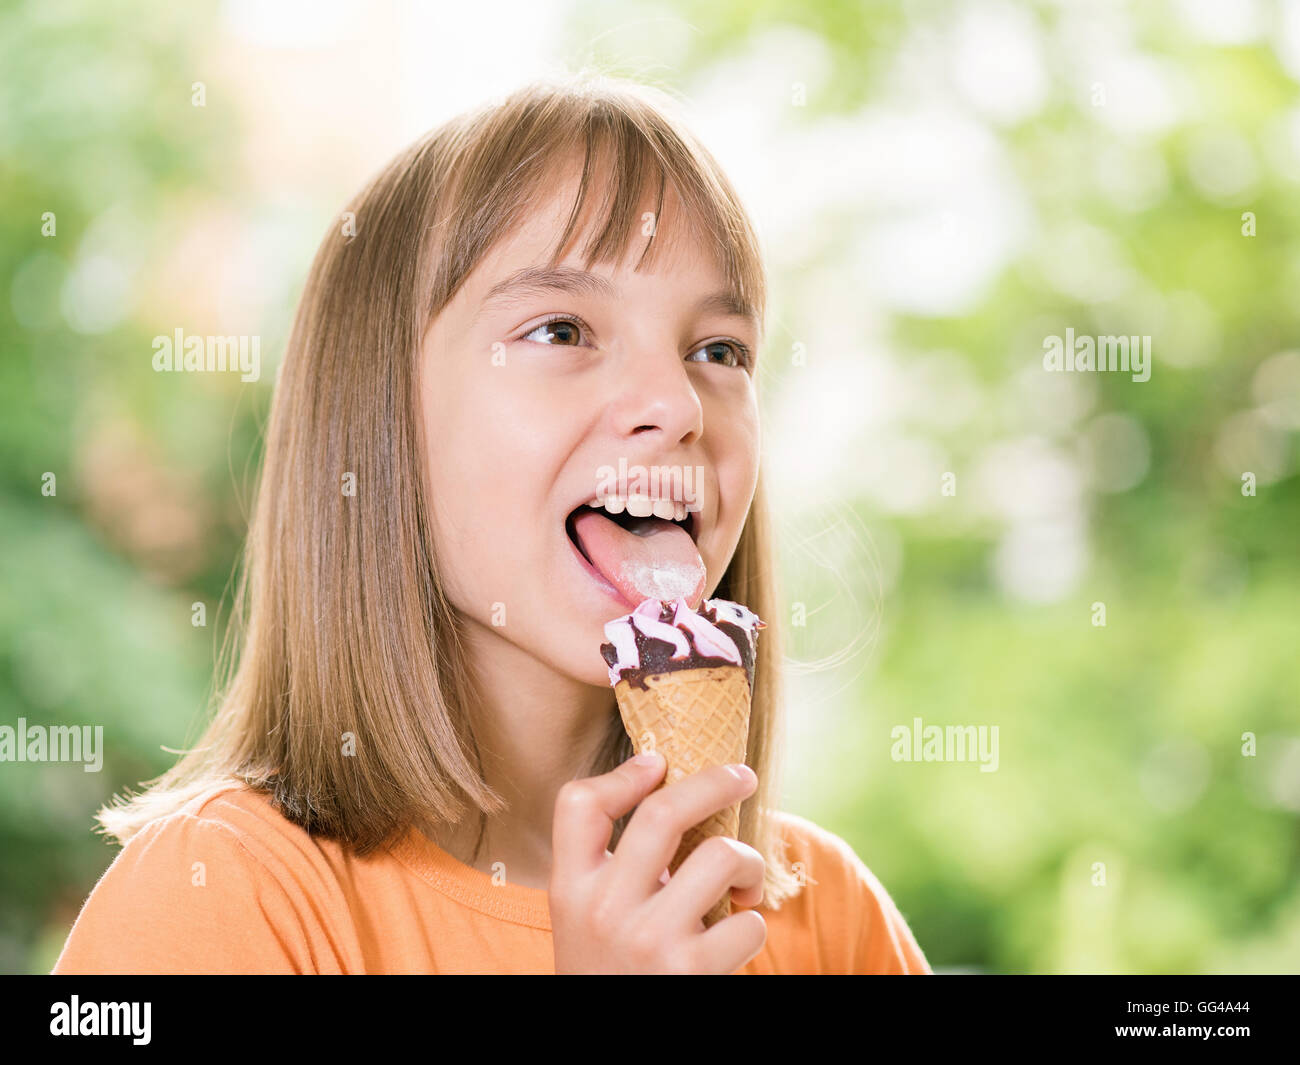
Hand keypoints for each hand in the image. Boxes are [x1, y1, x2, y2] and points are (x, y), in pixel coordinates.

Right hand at [549, 751, 766, 973]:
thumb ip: (611, 862)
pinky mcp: (690, 974)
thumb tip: (663, 775)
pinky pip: (747, 922)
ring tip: (744, 884)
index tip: (660, 762)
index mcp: (569, 888)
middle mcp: (602, 910)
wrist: (610, 1051)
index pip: (577, 804)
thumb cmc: (610, 970)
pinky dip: (752, 924)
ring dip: (747, 863)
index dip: (624, 773)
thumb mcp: (585, 915)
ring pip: (721, 856)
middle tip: (743, 776)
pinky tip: (735, 937)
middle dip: (715, 782)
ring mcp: (647, 941)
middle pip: (664, 812)